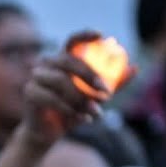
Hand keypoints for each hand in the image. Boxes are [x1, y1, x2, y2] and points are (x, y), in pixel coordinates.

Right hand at [20, 30, 107, 147]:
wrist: (50, 132)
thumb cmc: (74, 110)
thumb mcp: (97, 96)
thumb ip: (114, 83)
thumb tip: (135, 68)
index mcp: (63, 60)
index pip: (72, 42)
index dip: (84, 35)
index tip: (101, 35)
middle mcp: (47, 64)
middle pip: (67, 60)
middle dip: (89, 75)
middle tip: (107, 93)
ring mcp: (35, 77)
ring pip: (60, 81)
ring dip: (81, 98)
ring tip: (95, 112)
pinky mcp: (30, 93)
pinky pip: (51, 98)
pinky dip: (69, 110)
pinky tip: (82, 119)